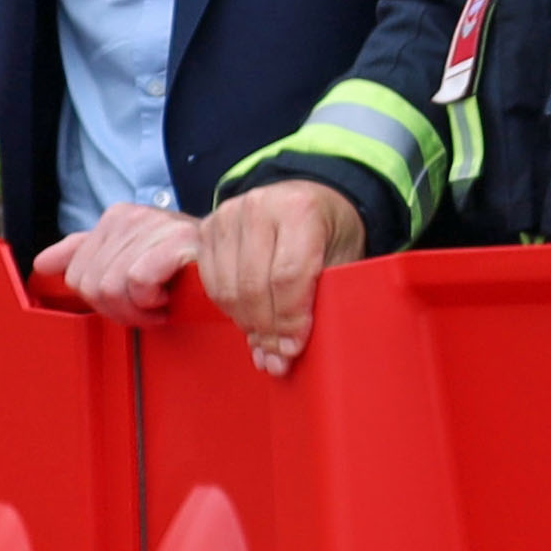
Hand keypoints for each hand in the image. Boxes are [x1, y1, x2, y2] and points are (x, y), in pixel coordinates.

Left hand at [36, 201, 201, 326]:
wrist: (232, 259)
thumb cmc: (182, 265)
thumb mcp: (129, 257)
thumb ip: (84, 255)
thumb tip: (42, 264)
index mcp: (117, 218)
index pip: (77, 275)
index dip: (102, 300)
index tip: (130, 299)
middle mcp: (133, 217)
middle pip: (93, 286)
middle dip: (119, 309)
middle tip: (147, 307)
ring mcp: (156, 227)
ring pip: (113, 288)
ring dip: (140, 310)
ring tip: (160, 304)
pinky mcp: (178, 242)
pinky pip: (139, 283)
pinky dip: (153, 301)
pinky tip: (169, 297)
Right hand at [195, 181, 366, 374]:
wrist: (311, 196)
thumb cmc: (331, 230)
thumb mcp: (343, 259)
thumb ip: (319, 300)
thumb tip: (282, 353)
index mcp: (300, 210)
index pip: (288, 276)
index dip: (288, 319)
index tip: (292, 347)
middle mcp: (259, 207)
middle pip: (252, 285)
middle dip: (265, 328)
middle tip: (277, 354)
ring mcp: (228, 215)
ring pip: (227, 286)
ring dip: (245, 322)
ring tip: (264, 340)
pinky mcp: (207, 227)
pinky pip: (210, 280)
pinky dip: (227, 306)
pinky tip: (247, 317)